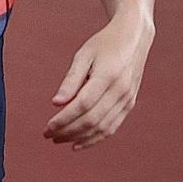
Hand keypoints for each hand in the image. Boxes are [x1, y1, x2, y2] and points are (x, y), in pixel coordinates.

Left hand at [44, 16, 153, 149]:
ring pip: (103, 128)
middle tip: (48, 136)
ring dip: (80, 138)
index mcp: (107, 77)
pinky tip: (79, 142)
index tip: (48, 127)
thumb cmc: (104, 44)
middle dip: (68, 131)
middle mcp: (120, 91)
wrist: (134, 39)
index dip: (64, 119)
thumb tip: (56, 102)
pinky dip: (95, 138)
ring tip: (59, 140)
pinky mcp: (129, 104)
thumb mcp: (83, 55)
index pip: (83, 105)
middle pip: (92, 120)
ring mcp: (127, 100)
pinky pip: (112, 127)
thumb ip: (71, 79)